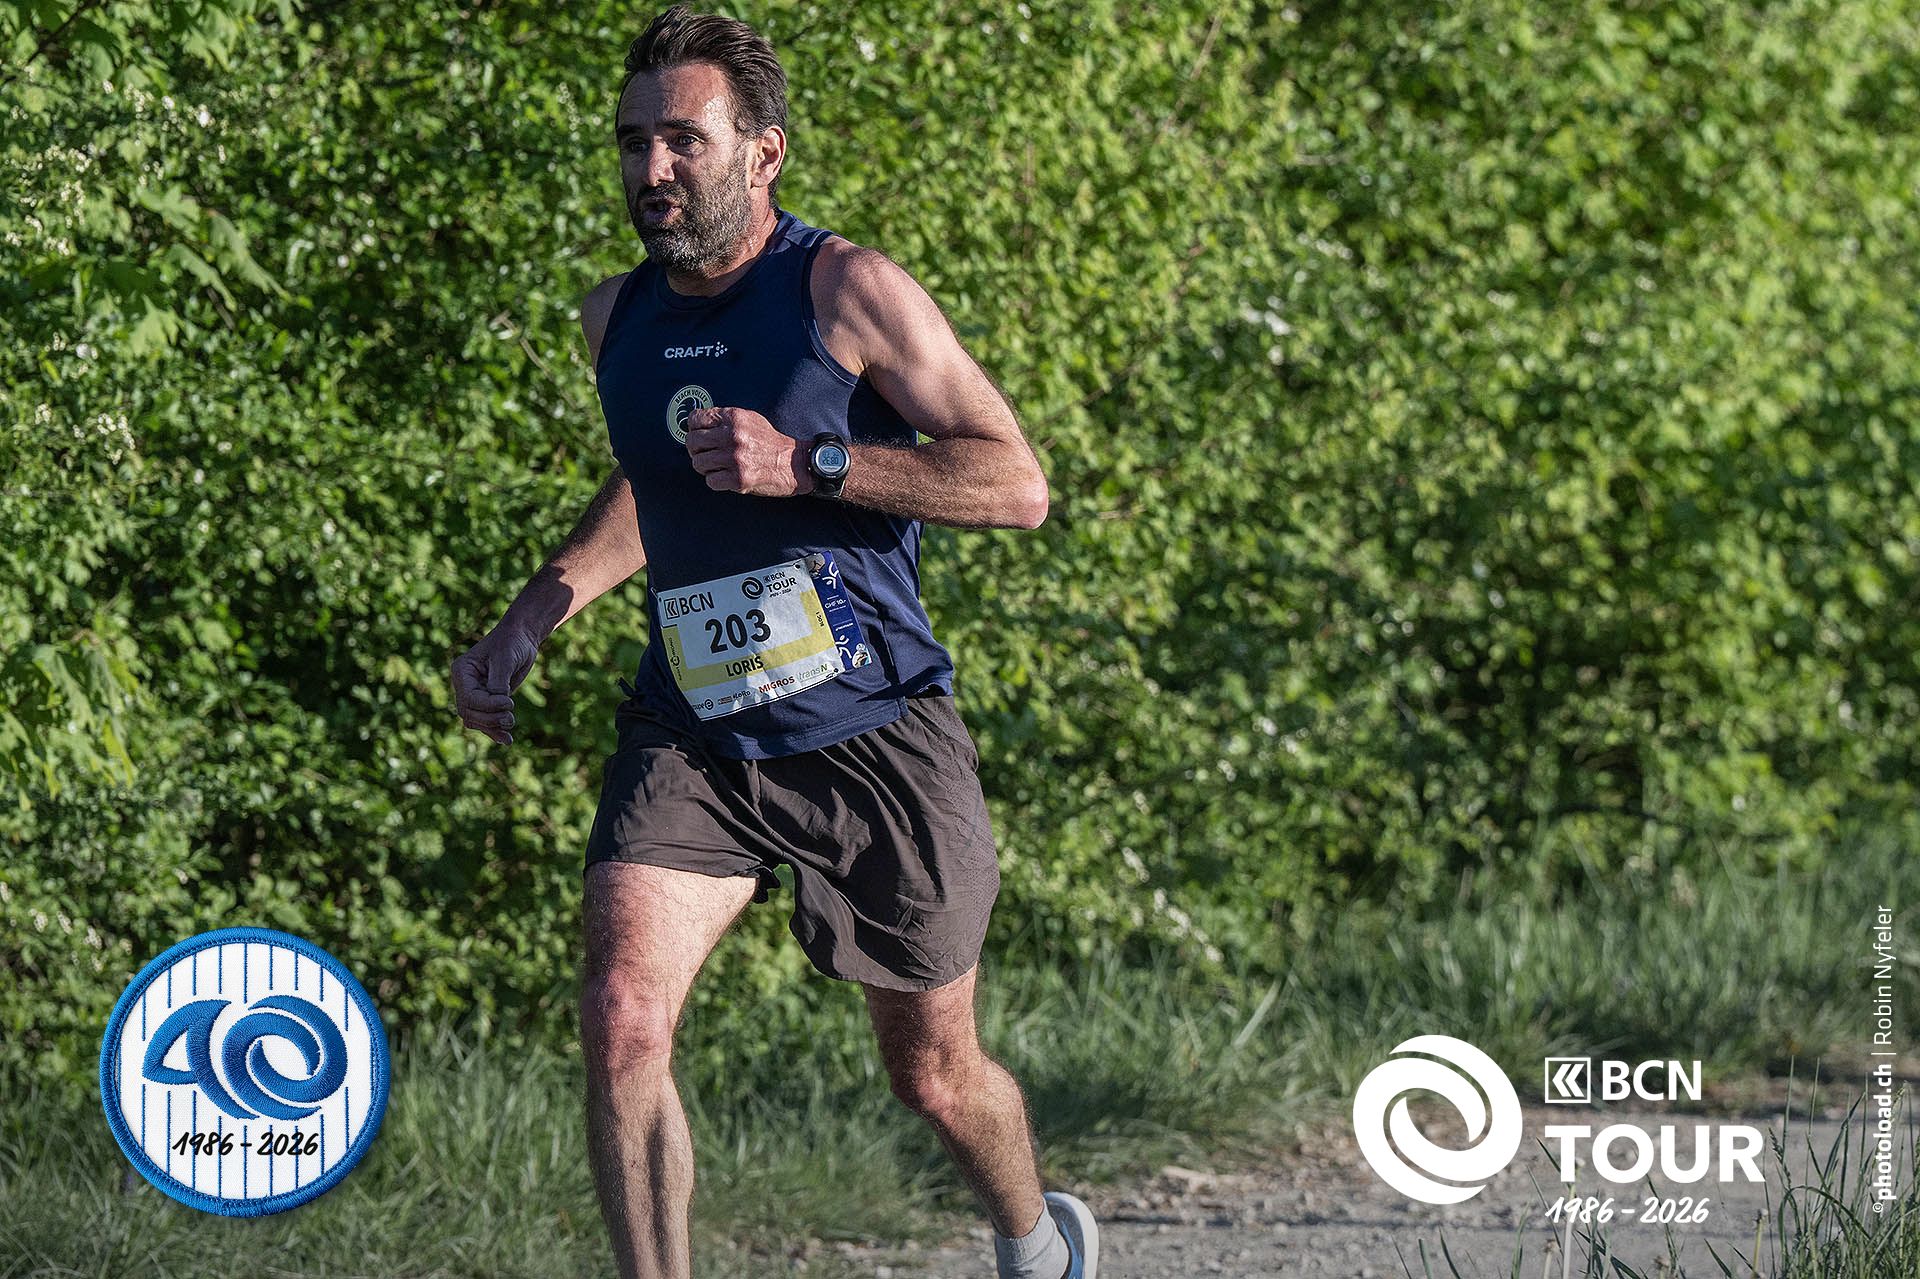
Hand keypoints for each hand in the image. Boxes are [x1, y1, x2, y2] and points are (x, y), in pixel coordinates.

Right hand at [450, 621, 540, 744]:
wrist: (521, 637)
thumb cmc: (511, 642)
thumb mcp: (505, 660)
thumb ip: (499, 683)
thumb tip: (498, 704)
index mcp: (462, 671)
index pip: (469, 699)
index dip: (488, 706)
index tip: (509, 702)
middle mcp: (464, 684)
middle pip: (469, 713)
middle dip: (490, 719)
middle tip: (511, 717)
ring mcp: (474, 693)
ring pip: (476, 720)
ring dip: (493, 726)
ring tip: (511, 724)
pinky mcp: (487, 700)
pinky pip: (486, 720)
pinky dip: (495, 731)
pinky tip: (507, 741)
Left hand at [684, 406, 812, 496]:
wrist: (794, 464)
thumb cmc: (770, 442)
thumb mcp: (750, 419)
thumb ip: (724, 420)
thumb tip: (696, 424)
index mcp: (734, 418)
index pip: (695, 419)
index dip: (693, 428)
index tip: (699, 435)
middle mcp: (733, 436)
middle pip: (692, 442)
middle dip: (696, 450)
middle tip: (705, 454)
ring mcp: (735, 458)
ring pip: (698, 463)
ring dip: (705, 467)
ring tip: (717, 467)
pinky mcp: (738, 479)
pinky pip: (710, 481)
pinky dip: (716, 481)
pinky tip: (726, 477)